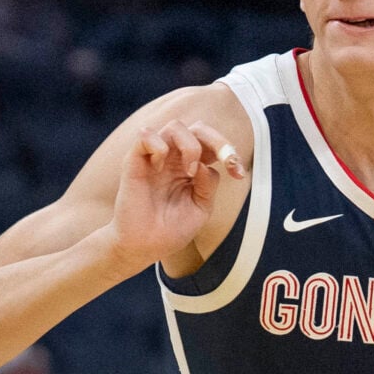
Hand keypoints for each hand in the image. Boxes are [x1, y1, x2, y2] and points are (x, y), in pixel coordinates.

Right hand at [108, 118, 243, 269]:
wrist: (144, 247)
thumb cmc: (170, 229)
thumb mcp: (200, 208)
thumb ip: (207, 184)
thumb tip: (205, 163)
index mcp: (192, 167)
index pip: (212, 144)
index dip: (228, 152)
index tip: (238, 174)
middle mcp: (175, 158)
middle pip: (198, 128)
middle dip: (218, 140)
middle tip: (226, 161)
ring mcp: (155, 158)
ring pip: (175, 126)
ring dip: (190, 146)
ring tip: (188, 172)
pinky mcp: (134, 161)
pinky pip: (145, 135)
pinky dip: (158, 146)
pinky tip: (159, 168)